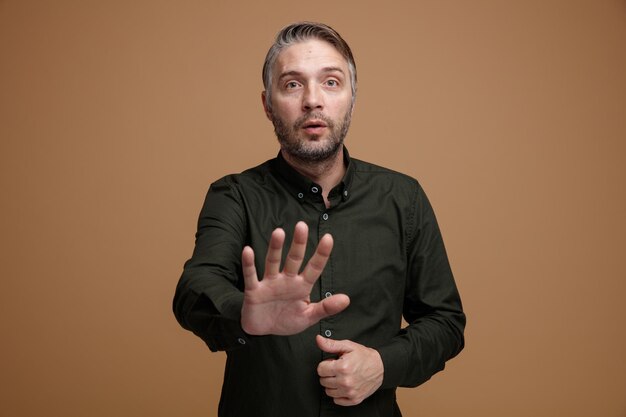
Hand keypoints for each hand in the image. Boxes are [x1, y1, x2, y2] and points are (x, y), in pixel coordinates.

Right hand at [241, 221, 349, 335]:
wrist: (262, 331)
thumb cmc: (287, 320)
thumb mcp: (308, 317)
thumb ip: (325, 308)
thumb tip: (346, 299)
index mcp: (302, 286)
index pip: (314, 268)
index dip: (321, 254)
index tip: (328, 238)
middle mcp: (286, 280)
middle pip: (294, 259)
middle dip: (298, 244)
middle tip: (302, 225)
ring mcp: (270, 283)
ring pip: (273, 262)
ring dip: (275, 248)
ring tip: (279, 232)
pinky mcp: (254, 291)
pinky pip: (251, 275)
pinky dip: (249, 264)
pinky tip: (248, 250)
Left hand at [316, 335, 383, 405]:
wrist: (381, 367)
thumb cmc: (364, 356)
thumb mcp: (348, 346)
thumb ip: (331, 344)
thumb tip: (318, 339)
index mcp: (342, 367)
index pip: (320, 369)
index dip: (326, 364)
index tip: (333, 362)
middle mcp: (345, 381)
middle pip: (323, 381)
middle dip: (328, 374)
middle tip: (338, 369)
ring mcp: (350, 392)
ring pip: (328, 391)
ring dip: (332, 384)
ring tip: (341, 377)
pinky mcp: (354, 399)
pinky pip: (337, 400)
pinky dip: (339, 394)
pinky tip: (344, 386)